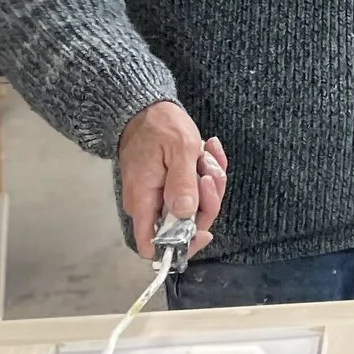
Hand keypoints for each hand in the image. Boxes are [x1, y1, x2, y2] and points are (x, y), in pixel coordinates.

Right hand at [117, 100, 227, 258]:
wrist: (146, 108)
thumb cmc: (158, 125)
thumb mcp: (178, 150)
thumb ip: (181, 183)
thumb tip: (184, 214)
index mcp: (143, 201)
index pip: (153, 245)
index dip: (180, 245)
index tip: (204, 230)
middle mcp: (149, 205)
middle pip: (186, 225)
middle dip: (207, 201)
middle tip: (208, 171)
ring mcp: (160, 196)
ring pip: (195, 207)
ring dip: (209, 183)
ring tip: (206, 155)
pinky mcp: (171, 187)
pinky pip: (194, 192)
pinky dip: (206, 174)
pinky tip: (207, 154)